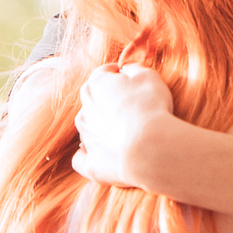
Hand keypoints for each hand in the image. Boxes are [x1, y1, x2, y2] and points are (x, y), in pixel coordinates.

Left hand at [73, 63, 173, 187]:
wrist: (149, 147)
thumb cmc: (151, 107)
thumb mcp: (148, 76)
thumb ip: (134, 68)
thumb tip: (126, 69)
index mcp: (96, 85)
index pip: (104, 73)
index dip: (120, 75)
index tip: (134, 81)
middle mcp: (84, 110)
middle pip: (94, 100)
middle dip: (109, 101)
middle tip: (133, 107)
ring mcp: (86, 138)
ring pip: (88, 127)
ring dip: (102, 127)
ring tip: (125, 132)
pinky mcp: (90, 163)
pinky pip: (82, 158)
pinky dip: (90, 155)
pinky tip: (104, 154)